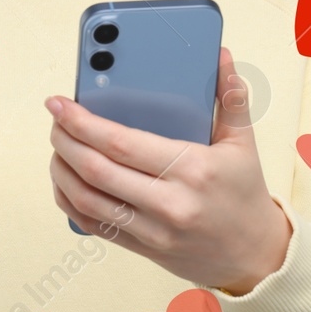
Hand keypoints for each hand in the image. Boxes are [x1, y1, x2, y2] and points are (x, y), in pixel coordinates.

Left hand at [46, 46, 292, 293]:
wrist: (256, 256)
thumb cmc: (245, 193)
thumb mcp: (243, 143)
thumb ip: (230, 97)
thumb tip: (218, 55)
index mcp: (192, 170)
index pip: (121, 143)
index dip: (82, 122)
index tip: (60, 103)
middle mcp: (169, 203)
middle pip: (96, 170)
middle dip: (64, 140)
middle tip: (54, 119)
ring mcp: (153, 231)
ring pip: (87, 200)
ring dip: (61, 169)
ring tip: (58, 145)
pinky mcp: (143, 248)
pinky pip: (93, 225)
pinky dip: (69, 201)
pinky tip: (65, 179)